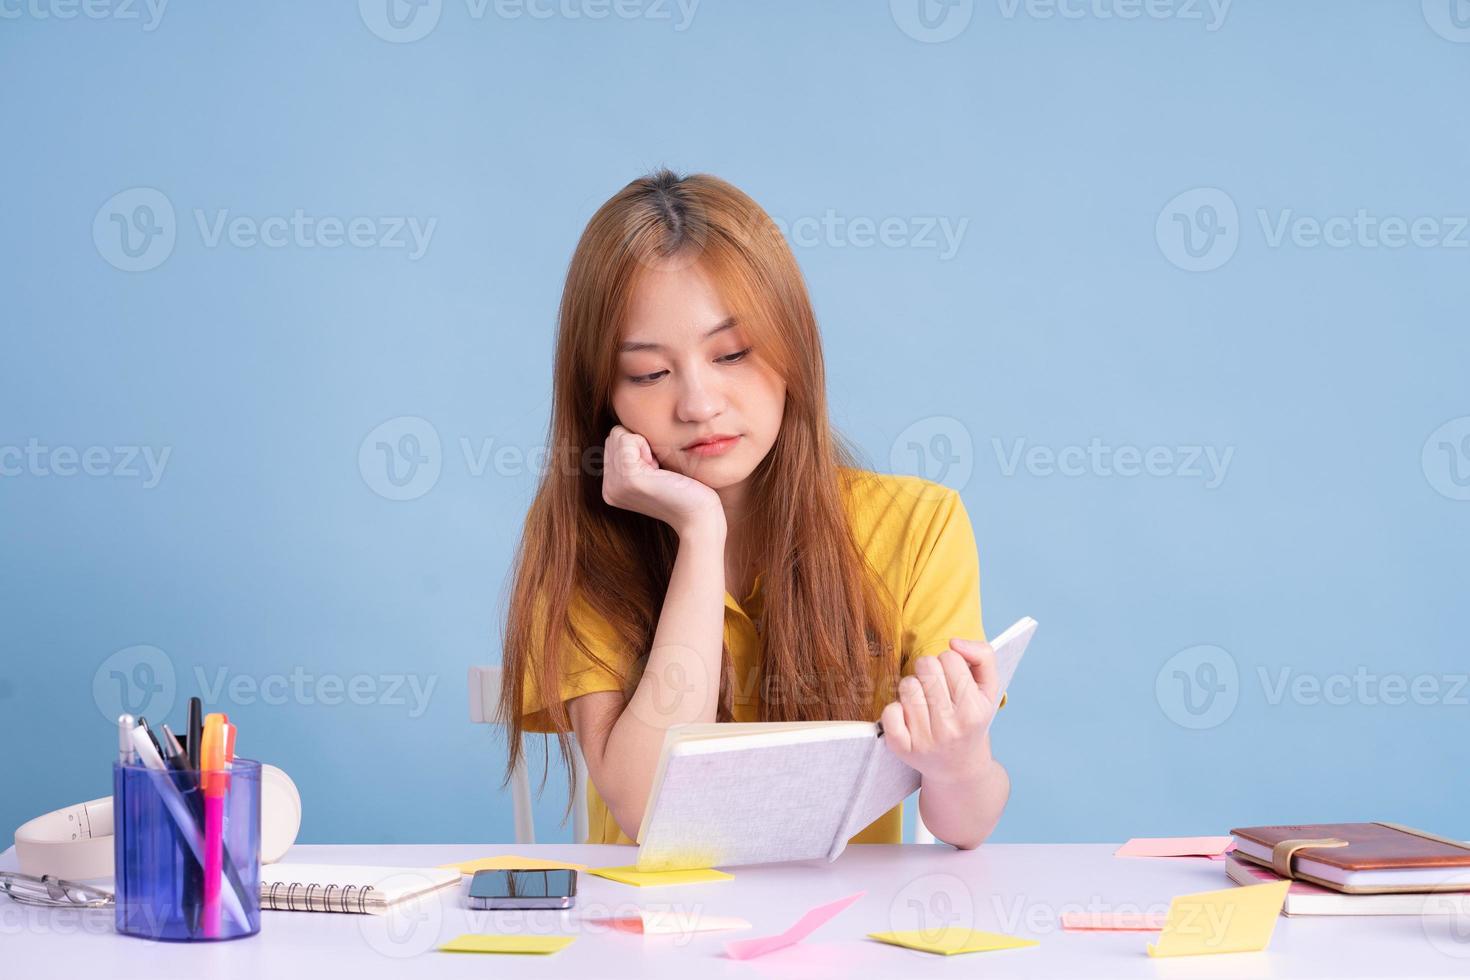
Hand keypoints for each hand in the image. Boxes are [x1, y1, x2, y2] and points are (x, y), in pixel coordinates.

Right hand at [600, 425, 723, 536]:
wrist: (699, 515)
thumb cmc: (686, 490)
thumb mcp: (654, 471)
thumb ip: (635, 455)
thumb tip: (624, 430)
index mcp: (611, 488)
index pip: (614, 441)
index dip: (639, 447)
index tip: (657, 471)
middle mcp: (608, 488)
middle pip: (614, 436)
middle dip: (639, 444)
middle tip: (659, 472)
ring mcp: (615, 485)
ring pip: (619, 434)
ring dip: (644, 446)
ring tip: (659, 472)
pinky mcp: (629, 478)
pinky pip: (628, 438)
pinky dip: (646, 446)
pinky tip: (659, 471)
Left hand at [880, 638, 1000, 783]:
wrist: (960, 769)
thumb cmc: (972, 720)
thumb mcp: (989, 690)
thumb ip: (983, 656)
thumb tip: (954, 642)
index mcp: (974, 710)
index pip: (950, 658)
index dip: (950, 662)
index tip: (953, 678)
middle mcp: (951, 727)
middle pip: (926, 665)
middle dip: (929, 669)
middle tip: (936, 687)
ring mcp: (925, 740)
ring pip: (907, 685)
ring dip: (913, 688)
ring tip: (924, 702)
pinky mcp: (902, 749)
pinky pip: (889, 711)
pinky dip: (895, 709)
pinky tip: (908, 717)